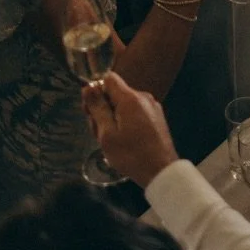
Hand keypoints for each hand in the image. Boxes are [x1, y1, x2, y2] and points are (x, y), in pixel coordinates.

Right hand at [82, 73, 177, 189]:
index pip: (109, 79)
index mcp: (130, 98)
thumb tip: (88, 87)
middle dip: (103, 109)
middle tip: (99, 134)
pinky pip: (135, 112)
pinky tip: (124, 142)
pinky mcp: (156, 117)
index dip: (96, 91)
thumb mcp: (107, 134)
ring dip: (113, 118)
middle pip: (115, 93)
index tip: (90, 111)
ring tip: (111, 142)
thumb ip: (98, 109)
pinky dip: (125, 122)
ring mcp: (152, 106)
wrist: (160, 170)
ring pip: (124, 105)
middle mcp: (143, 97)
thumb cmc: (130, 154)